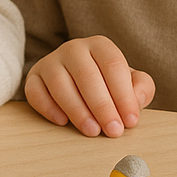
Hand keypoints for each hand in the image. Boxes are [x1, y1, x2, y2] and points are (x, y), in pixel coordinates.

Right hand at [25, 35, 153, 136]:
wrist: (77, 80)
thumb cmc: (108, 83)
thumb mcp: (130, 82)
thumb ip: (142, 88)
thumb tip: (136, 100)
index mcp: (99, 45)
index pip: (113, 65)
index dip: (124, 94)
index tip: (131, 120)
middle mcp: (73, 49)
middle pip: (87, 75)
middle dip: (102, 106)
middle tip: (113, 130)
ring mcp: (51, 61)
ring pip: (60, 83)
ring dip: (77, 110)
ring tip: (92, 131)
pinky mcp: (33, 77)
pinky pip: (35, 91)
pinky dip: (48, 107)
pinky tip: (63, 122)